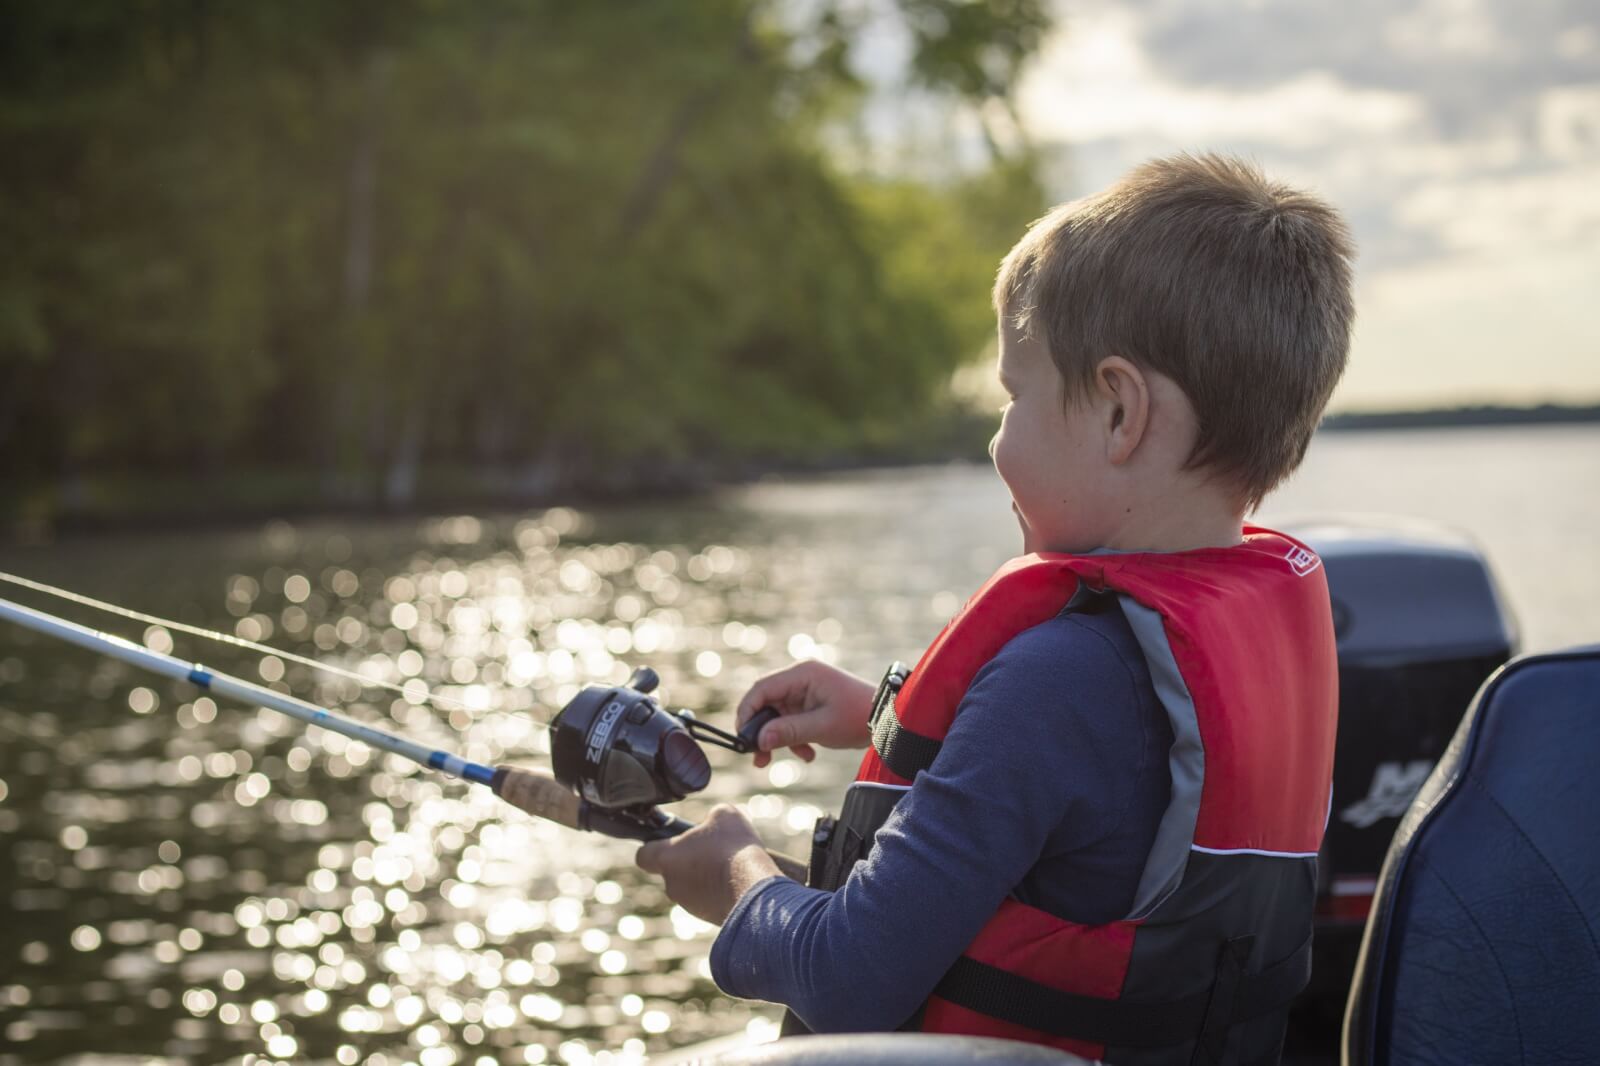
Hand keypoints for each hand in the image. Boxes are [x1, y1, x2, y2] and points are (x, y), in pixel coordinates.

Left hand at [635, 805, 781, 925]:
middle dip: (690, 860)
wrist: (754, 888)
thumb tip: (713, 823)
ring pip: (693, 887)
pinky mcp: (708, 918)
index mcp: (667, 858)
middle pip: (673, 871)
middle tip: (713, 849)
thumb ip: (710, 817)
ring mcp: (690, 905)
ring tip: (731, 865)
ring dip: (707, 877)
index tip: (668, 841)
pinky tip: (739, 881)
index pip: (643, 855)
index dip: (654, 846)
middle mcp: (673, 885)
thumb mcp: (724, 815)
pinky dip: (720, 892)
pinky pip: (709, 901)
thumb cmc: (733, 848)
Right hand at [736, 660, 875, 768]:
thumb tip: (759, 740)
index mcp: (802, 674)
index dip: (748, 712)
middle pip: (766, 703)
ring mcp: (805, 692)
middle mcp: (800, 679)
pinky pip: (791, 721)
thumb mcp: (822, 727)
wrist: (888, 720)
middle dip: (761, 731)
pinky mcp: (811, 705)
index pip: (762, 689)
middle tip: (757, 756)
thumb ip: (789, 732)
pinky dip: (793, 738)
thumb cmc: (858, 717)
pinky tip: (807, 754)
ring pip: (777, 715)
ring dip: (777, 738)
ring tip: (773, 761)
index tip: (742, 737)